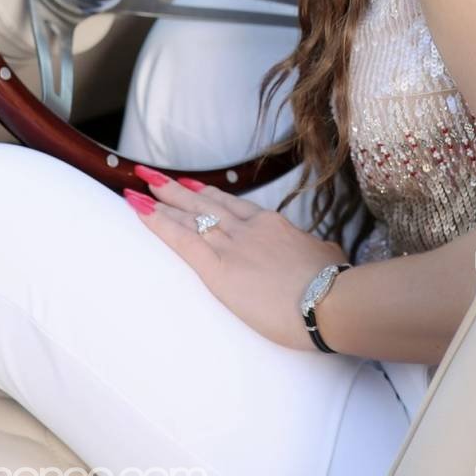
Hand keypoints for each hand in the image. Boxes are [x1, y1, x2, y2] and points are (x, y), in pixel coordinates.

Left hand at [123, 176, 350, 352]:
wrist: (332, 300)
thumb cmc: (336, 284)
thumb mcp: (328, 258)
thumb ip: (317, 250)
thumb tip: (322, 251)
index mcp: (273, 226)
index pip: (234, 207)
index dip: (209, 196)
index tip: (192, 186)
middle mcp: (249, 228)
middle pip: (205, 203)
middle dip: (176, 189)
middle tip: (153, 176)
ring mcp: (232, 244)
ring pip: (189, 216)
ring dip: (160, 200)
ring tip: (139, 186)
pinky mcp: (218, 269)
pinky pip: (180, 239)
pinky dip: (157, 222)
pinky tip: (139, 210)